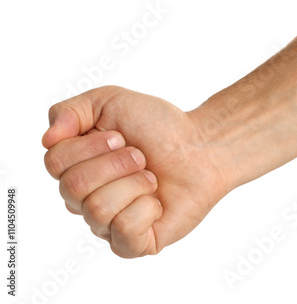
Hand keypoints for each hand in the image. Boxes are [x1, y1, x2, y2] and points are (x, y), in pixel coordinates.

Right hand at [42, 86, 227, 257]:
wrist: (201, 148)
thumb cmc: (158, 127)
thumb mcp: (110, 101)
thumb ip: (71, 112)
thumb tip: (47, 140)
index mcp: (75, 168)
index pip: (54, 163)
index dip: (91, 146)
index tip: (122, 135)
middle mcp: (84, 200)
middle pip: (73, 187)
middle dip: (116, 163)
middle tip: (141, 156)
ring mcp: (107, 225)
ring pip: (98, 209)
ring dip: (135, 183)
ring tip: (152, 177)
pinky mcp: (132, 244)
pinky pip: (124, 231)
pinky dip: (147, 208)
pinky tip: (157, 201)